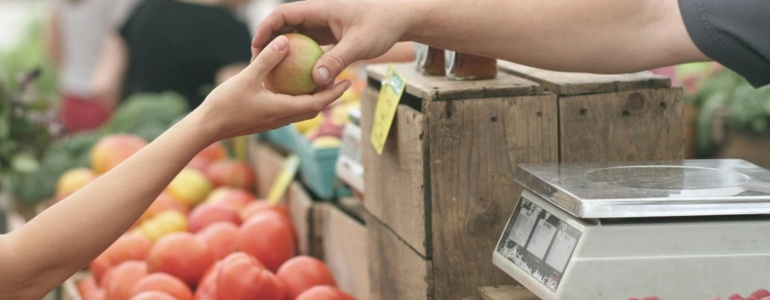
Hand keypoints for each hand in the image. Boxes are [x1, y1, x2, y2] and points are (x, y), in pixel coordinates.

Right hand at [196, 35, 350, 141]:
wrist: (207, 128)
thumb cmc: (225, 105)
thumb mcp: (247, 78)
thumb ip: (267, 60)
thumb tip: (285, 41)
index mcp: (282, 110)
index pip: (317, 103)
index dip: (334, 93)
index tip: (348, 82)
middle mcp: (281, 118)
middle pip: (313, 109)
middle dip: (329, 96)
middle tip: (341, 80)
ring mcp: (273, 121)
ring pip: (300, 110)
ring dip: (313, 98)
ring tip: (320, 82)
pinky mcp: (264, 120)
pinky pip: (287, 109)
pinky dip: (296, 98)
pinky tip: (291, 85)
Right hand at [251, 0, 416, 86]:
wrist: (400, 20)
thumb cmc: (382, 26)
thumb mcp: (359, 44)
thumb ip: (337, 60)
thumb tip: (316, 80)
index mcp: (320, 8)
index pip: (283, 13)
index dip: (265, 28)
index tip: (255, 47)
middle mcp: (319, 14)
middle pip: (284, 25)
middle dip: (268, 42)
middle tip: (257, 63)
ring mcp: (324, 24)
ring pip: (296, 36)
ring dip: (283, 51)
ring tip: (271, 72)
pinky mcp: (330, 34)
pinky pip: (309, 45)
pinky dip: (300, 58)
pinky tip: (295, 78)